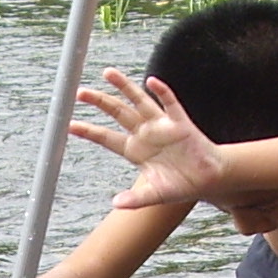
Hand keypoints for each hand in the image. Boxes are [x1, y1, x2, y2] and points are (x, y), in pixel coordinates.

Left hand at [72, 69, 225, 209]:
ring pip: (139, 101)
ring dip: (124, 87)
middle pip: (117, 113)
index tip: (70, 126)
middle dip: (100, 102)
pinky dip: (162, 92)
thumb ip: (135, 200)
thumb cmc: (180, 185)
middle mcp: (144, 134)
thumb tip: (116, 204)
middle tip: (80, 92)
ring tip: (108, 73)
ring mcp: (161, 126)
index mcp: (134, 151)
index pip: (106, 138)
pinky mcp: (180, 123)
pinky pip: (170, 104)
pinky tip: (151, 81)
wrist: (207, 180)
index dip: (89, 131)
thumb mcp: (155, 195)